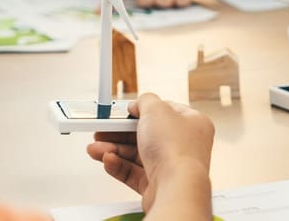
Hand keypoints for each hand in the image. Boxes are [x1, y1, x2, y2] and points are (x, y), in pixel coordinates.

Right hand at [87, 93, 214, 213]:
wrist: (176, 187)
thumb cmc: (176, 149)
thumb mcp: (157, 110)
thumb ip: (145, 101)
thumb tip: (139, 103)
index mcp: (193, 123)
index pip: (165, 111)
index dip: (142, 110)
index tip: (123, 111)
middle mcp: (184, 145)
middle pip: (146, 134)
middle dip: (119, 133)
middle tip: (101, 130)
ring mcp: (172, 166)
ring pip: (137, 155)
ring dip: (114, 150)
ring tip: (95, 148)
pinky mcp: (158, 185)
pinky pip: (134, 173)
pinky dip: (119, 166)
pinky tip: (108, 160)